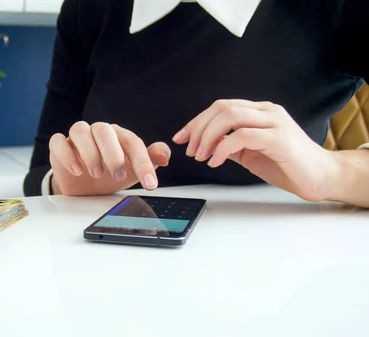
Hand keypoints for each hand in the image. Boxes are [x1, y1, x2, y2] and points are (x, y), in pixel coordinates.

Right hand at [49, 121, 169, 195]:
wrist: (84, 186)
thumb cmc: (109, 173)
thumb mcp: (132, 170)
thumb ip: (150, 160)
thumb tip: (165, 155)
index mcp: (118, 136)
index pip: (132, 141)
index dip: (143, 162)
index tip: (150, 183)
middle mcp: (97, 132)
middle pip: (103, 129)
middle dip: (113, 153)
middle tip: (119, 175)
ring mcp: (77, 138)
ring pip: (80, 129)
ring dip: (90, 152)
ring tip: (97, 174)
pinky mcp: (59, 146)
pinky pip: (58, 141)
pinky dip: (67, 155)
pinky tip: (77, 170)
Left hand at [172, 99, 336, 201]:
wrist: (321, 177)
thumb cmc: (288, 165)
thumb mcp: (250, 153)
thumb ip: (230, 145)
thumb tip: (206, 144)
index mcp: (259, 112)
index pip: (220, 107)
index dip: (197, 121)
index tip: (181, 138)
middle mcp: (266, 111)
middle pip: (222, 108)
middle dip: (199, 128)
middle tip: (190, 150)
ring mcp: (274, 122)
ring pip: (230, 116)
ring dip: (208, 137)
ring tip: (202, 156)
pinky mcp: (279, 138)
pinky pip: (242, 136)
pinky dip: (223, 148)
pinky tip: (215, 161)